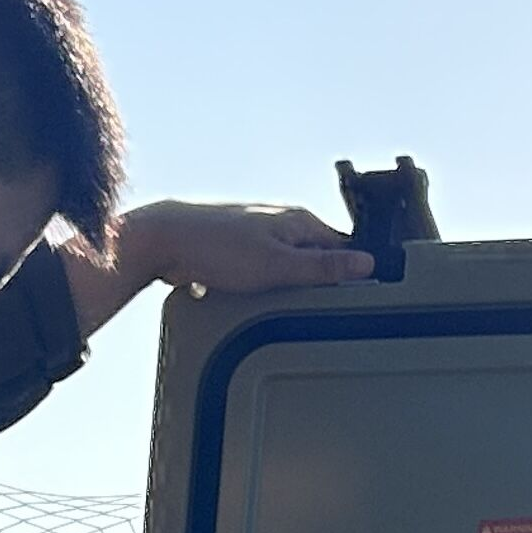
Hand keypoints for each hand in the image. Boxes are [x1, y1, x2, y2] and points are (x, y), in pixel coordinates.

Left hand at [127, 199, 375, 295]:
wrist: (165, 242)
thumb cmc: (216, 249)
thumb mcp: (279, 266)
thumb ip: (324, 267)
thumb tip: (366, 263)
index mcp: (298, 221)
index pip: (344, 247)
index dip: (356, 272)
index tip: (365, 297)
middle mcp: (282, 224)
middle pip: (319, 257)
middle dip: (326, 283)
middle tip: (329, 311)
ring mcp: (261, 236)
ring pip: (294, 266)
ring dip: (297, 288)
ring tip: (295, 309)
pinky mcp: (242, 251)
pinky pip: (270, 273)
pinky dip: (273, 289)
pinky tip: (266, 302)